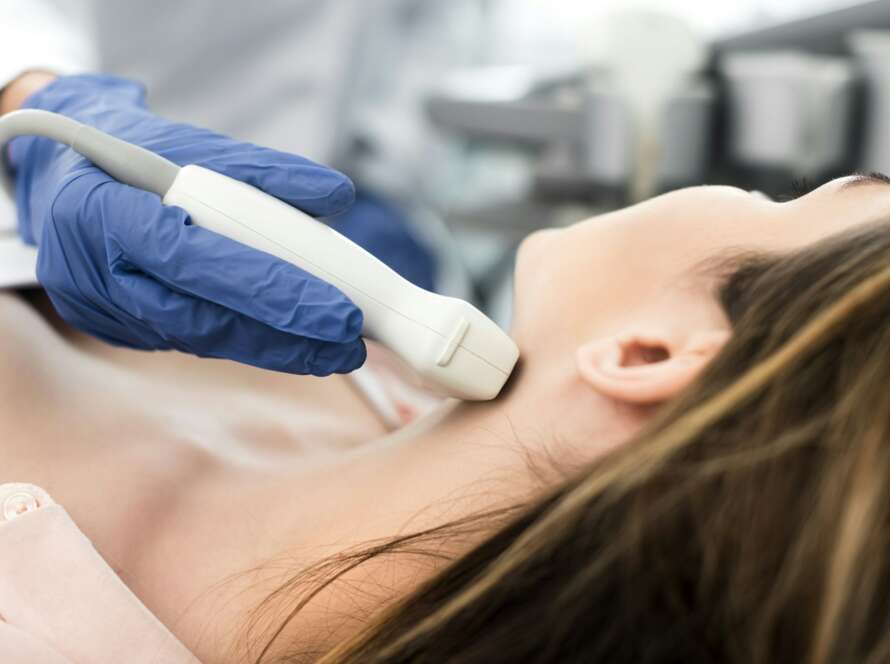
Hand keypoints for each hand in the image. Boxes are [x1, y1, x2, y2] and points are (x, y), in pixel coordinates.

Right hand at [6, 74, 365, 375]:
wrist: (65, 177)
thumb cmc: (130, 154)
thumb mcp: (191, 145)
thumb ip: (265, 173)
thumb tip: (338, 196)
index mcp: (104, 213)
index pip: (193, 259)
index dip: (266, 289)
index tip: (335, 309)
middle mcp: (98, 273)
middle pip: (201, 318)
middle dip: (283, 336)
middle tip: (349, 340)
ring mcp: (107, 310)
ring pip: (201, 338)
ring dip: (274, 349)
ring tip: (336, 350)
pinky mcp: (122, 329)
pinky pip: (193, 340)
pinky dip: (246, 341)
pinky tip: (293, 345)